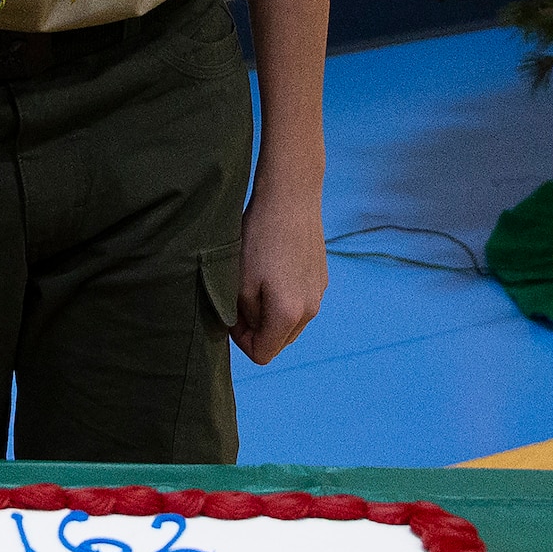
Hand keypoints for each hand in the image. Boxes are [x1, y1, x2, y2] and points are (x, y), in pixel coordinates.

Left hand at [232, 185, 327, 364]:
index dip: (241, 341)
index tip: (230, 317)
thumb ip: (244, 316)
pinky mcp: (322, 278)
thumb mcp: (241, 281)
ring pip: (290, 322)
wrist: (290, 198)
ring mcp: (319, 293)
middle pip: (279, 341)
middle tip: (238, 300)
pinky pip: (300, 302)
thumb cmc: (259, 237)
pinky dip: (284, 298)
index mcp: (288, 314)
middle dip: (256, 329)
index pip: (263, 353)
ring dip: (270, 313)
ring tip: (254, 282)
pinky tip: (272, 269)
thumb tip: (248, 329)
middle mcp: (310, 309)